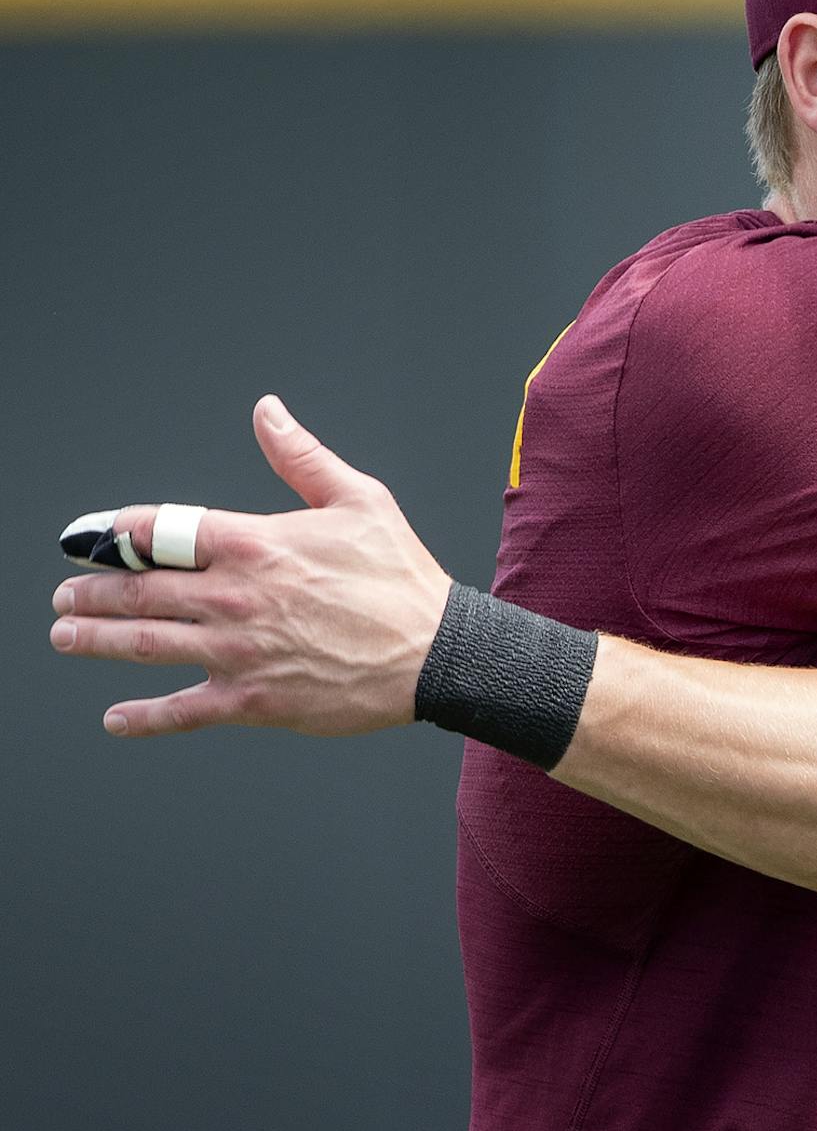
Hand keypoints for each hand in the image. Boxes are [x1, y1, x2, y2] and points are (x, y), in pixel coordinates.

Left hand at [50, 395, 453, 738]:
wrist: (437, 652)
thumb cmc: (402, 577)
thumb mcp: (360, 500)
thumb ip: (302, 457)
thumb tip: (267, 412)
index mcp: (255, 543)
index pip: (159, 532)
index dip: (115, 533)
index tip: (89, 537)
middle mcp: (236, 597)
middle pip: (138, 589)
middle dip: (91, 591)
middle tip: (65, 595)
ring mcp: (239, 651)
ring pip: (145, 644)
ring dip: (95, 639)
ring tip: (67, 635)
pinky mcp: (253, 699)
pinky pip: (182, 710)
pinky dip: (143, 717)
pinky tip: (116, 718)